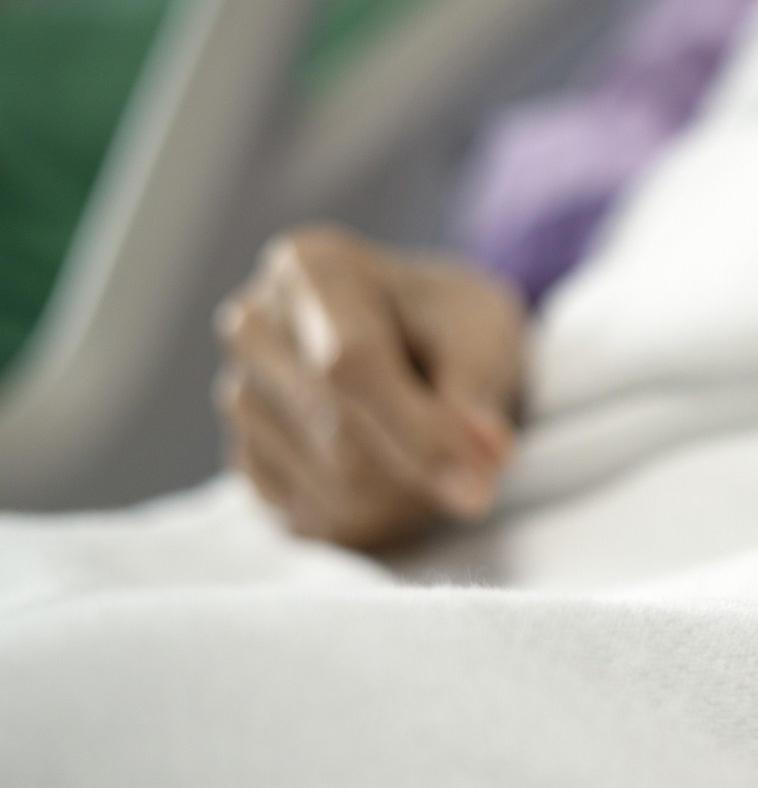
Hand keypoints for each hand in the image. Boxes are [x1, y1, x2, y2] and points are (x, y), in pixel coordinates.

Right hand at [214, 224, 524, 548]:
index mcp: (310, 268)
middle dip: (425, 469)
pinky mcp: (247, 460)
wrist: (424, 344)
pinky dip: (378, 517)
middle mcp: (256, 326)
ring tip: (439, 454)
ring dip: (409, 496)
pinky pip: (317, 518)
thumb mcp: (485, 331)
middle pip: (340, 439)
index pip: (349, 364)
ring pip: (333, 487)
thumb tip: (485, 455)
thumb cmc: (455, 324)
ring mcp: (242, 395)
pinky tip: (402, 475)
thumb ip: (479, 389)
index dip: (420, 433)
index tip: (482, 483)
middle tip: (483, 463)